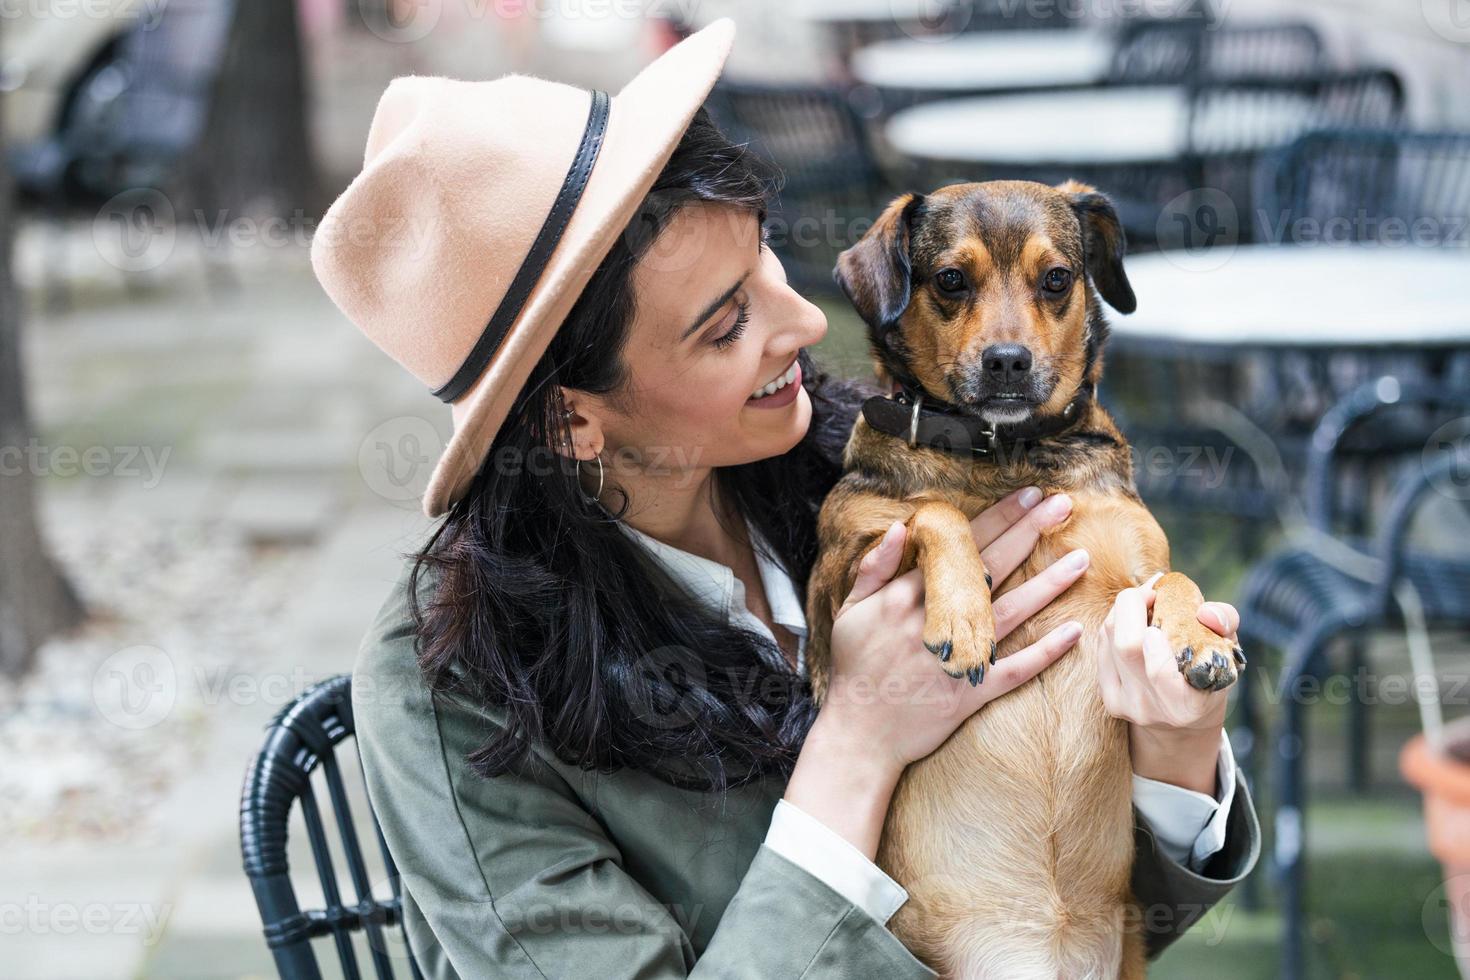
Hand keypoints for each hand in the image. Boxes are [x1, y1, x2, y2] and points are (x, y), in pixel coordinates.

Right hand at [786, 489, 1087, 857]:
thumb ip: (873, 569)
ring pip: (1011, 612)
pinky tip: (1074, 632)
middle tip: (1063, 505)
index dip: (997, 518)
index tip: (1027, 495)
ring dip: (1048, 584)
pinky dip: (1045, 652)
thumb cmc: (855, 668)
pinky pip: (1015, 670)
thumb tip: (897, 530)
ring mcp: (958, 656)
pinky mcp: (971, 691)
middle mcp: (937, 620)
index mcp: (906, 595)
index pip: (960, 545)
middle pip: (991, 566)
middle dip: (1029, 532)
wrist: (859, 734)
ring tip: (1081, 558)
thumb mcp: (851, 612)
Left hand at [1098, 574, 1239, 795]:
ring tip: (1144, 605)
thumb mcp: (1227, 649)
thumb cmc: (1208, 671)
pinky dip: (1113, 626)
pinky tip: (1130, 623)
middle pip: (1127, 646)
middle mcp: (1152, 709)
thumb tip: (1206, 612)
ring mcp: (1125, 704)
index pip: (1161, 674)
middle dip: (1132, 607)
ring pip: (1109, 639)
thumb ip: (1225, 623)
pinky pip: (1101, 645)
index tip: (1161, 609)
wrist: (1182, 718)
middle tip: (1150, 593)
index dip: (1155, 641)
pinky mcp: (1108, 697)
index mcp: (1188, 705)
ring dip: (1123, 612)